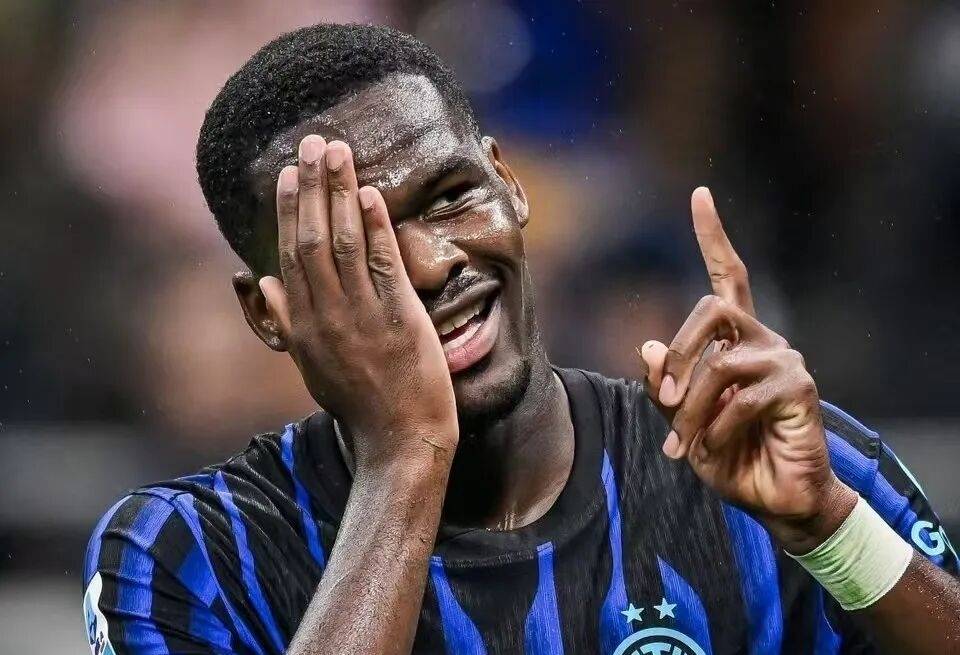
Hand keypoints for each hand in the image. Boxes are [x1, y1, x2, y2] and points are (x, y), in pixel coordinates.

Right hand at [260, 136, 457, 470]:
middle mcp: (327, 316)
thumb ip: (287, 320)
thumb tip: (261, 280)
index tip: (290, 174)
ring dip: (340, 194)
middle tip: (312, 143)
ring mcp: (362, 317)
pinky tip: (370, 195)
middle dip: (312, 188)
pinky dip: (375, 228)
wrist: (399, 441)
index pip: (291, 255)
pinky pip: (382, 266)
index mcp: (304, 325)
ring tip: (338, 152)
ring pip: (344, 244)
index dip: (291, 211)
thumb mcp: (310, 363)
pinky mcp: (399, 319)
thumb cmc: (358, 402)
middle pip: (312, 240)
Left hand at [640, 188, 855, 551]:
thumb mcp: (682, 422)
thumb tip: (648, 347)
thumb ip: (666, 388)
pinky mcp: (799, 386)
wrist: (774, 497)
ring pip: (720, 361)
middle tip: (670, 402)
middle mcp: (762, 338)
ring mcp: (784, 359)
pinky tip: (717, 448)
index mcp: (734, 339)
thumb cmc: (729, 455)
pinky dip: (717, 428)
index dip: (713, 236)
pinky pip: (740, 398)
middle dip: (680, 356)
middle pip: (711, 309)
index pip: (727, 275)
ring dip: (693, 408)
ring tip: (686, 443)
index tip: (700, 195)